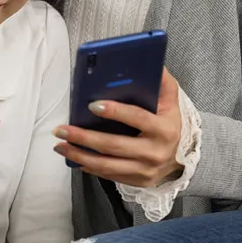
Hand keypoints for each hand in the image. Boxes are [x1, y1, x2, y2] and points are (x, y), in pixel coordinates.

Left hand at [54, 68, 183, 186]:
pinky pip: (109, 176)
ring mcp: (146, 170)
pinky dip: (89, 166)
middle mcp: (156, 152)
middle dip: (84, 138)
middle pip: (114, 145)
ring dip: (80, 155)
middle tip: (61, 130)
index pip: (137, 118)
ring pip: (107, 165)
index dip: (114, 111)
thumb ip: (161, 80)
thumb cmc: (169, 121)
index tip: (92, 105)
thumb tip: (146, 60)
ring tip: (60, 145)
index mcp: (164, 129)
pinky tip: (74, 157)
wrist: (181, 155)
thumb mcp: (170, 99)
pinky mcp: (138, 181)